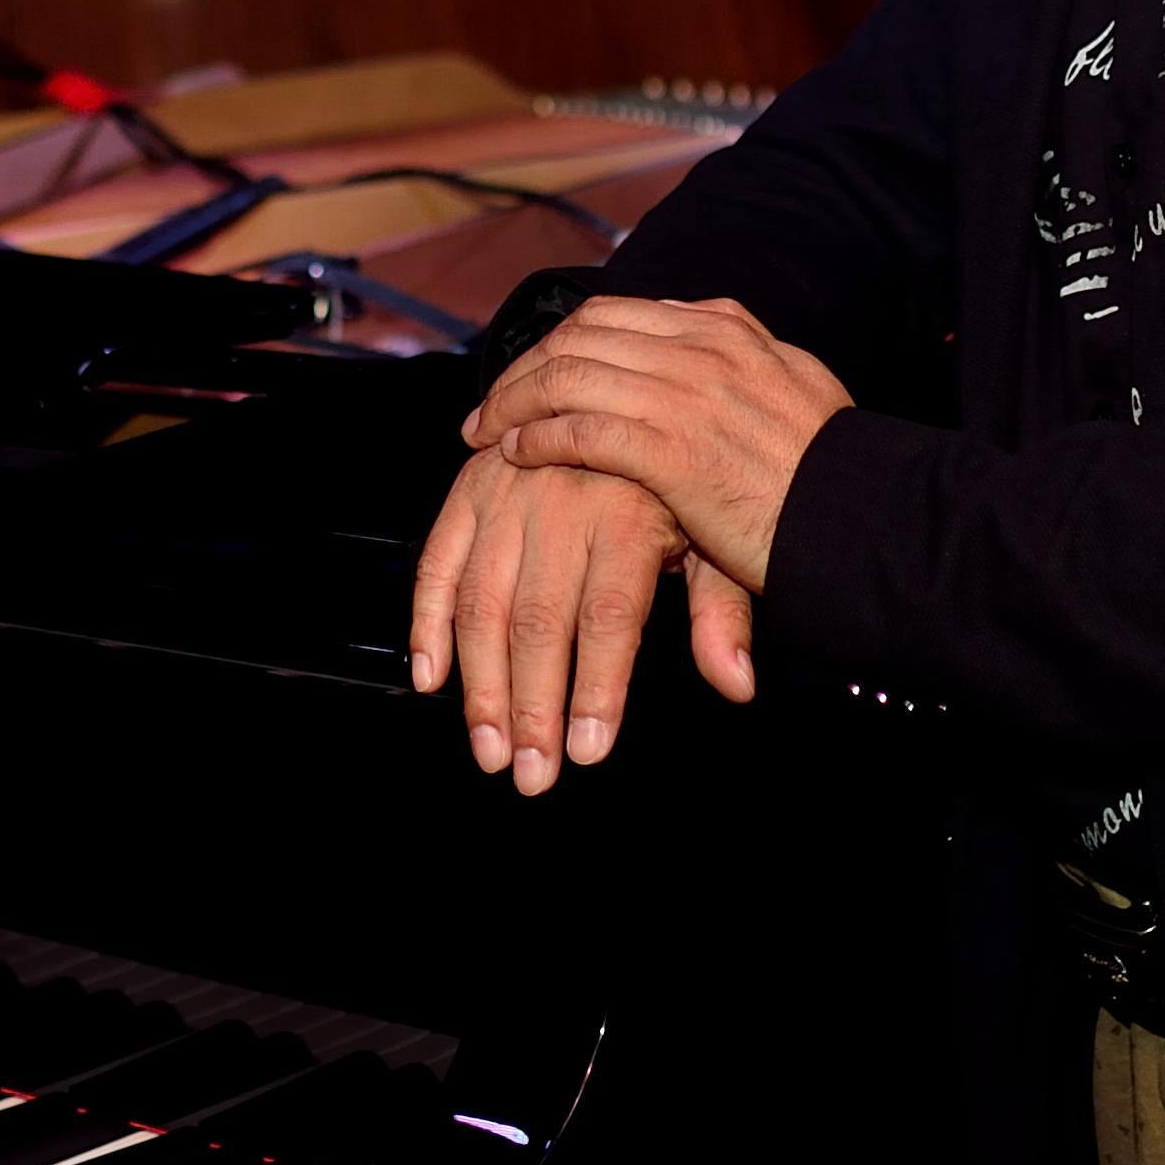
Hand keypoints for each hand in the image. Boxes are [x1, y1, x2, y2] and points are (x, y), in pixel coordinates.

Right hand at [404, 453, 758, 794]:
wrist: (619, 391)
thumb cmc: (673, 482)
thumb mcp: (712, 536)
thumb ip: (719, 611)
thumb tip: (738, 684)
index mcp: (630, 513)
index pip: (609, 615)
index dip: (597, 687)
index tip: (588, 750)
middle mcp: (564, 499)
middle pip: (539, 618)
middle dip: (532, 705)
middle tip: (531, 773)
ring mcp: (508, 492)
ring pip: (482, 600)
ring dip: (481, 685)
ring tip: (490, 749)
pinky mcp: (469, 488)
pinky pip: (437, 560)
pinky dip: (426, 620)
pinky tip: (431, 677)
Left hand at [460, 293, 850, 598]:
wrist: (865, 518)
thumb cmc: (831, 471)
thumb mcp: (795, 386)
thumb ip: (744, 357)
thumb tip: (711, 333)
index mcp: (726, 327)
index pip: (614, 314)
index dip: (559, 341)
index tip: (532, 371)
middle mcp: (701, 347)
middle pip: (580, 336)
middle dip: (524, 367)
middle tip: (491, 404)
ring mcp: (685, 394)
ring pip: (569, 376)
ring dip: (515, 402)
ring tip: (487, 433)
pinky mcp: (672, 450)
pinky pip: (581, 431)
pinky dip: (539, 439)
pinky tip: (519, 456)